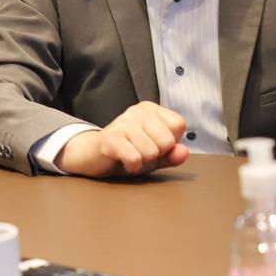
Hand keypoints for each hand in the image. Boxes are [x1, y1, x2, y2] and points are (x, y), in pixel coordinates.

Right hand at [57, 101, 188, 176]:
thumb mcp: (154, 155)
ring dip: (142, 162)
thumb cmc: (126, 152)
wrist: (92, 156)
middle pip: (167, 141)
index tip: (152, 144)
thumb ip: (172, 154)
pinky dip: (132, 166)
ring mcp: (123, 122)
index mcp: (150, 109)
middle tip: (139, 153)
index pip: (178, 125)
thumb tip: (183, 151)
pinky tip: (123, 161)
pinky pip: (135, 159)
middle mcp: (137, 111)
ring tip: (130, 156)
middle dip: (156, 155)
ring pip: (152, 152)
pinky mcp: (111, 137)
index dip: (169, 142)